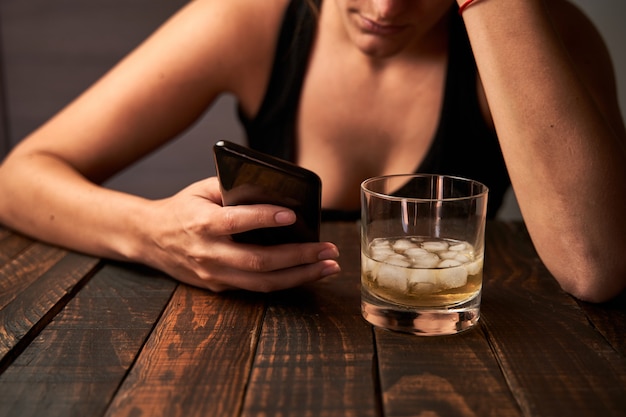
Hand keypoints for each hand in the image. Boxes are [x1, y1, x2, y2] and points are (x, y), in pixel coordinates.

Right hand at [143, 177, 340, 291]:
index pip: (237, 222)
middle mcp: (209, 253)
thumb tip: (274, 188)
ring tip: (328, 266)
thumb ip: (233, 187)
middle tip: (328, 249)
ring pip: (263, 282)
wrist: (149, 239)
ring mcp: (214, 275)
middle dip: (299, 257)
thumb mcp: (201, 189)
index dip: (265, 219)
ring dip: (300, 276)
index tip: (293, 215)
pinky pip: (256, 288)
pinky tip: (307, 273)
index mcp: (202, 223)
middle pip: (259, 261)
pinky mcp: (218, 287)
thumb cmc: (181, 208)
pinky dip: (285, 281)